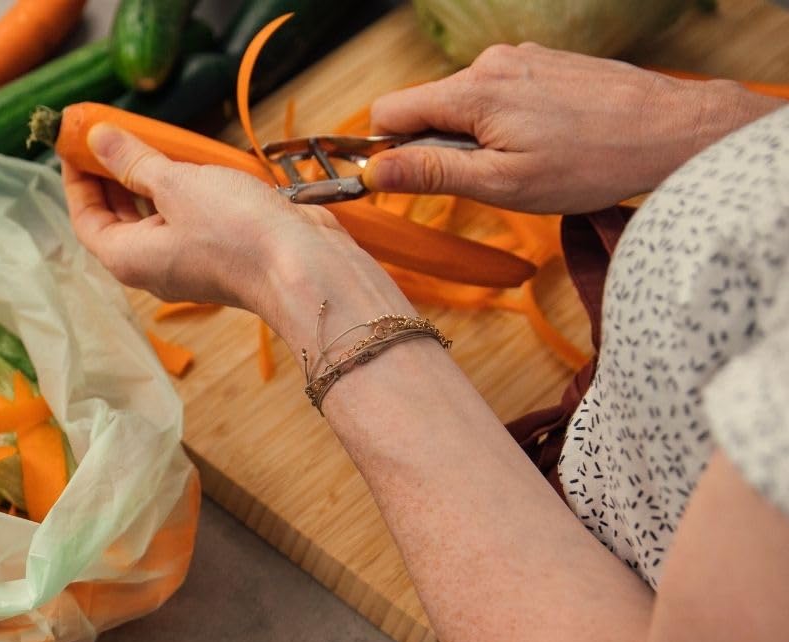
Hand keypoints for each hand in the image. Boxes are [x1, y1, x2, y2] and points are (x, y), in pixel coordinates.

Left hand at [61, 123, 350, 317]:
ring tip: (150, 140)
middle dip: (111, 177)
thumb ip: (135, 161)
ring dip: (148, 180)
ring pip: (154, 219)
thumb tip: (99, 139)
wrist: (301, 267)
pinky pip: (186, 222)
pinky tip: (190, 163)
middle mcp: (154, 267)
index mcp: (130, 258)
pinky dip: (180, 192)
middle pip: (117, 221)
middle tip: (111, 134)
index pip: (86, 220)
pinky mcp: (218, 255)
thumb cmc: (235, 232)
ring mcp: (187, 264)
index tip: (78, 144)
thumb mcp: (176, 184)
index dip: (77, 181)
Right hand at [362, 44, 779, 213]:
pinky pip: (500, 96)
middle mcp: (491, 64)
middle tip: (488, 180)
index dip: (389, 151)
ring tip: (527, 164)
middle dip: (441, 149)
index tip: (407, 181)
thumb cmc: (587, 164)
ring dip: (478, 139)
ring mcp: (521, 59)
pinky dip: (507, 125)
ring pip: (466, 105)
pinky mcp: (544, 63)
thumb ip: (431, 174)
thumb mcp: (500, 183)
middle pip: (429, 109)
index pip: (390, 112)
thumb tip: (374, 171)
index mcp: (472, 92)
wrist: (666, 132)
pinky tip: (545, 144)